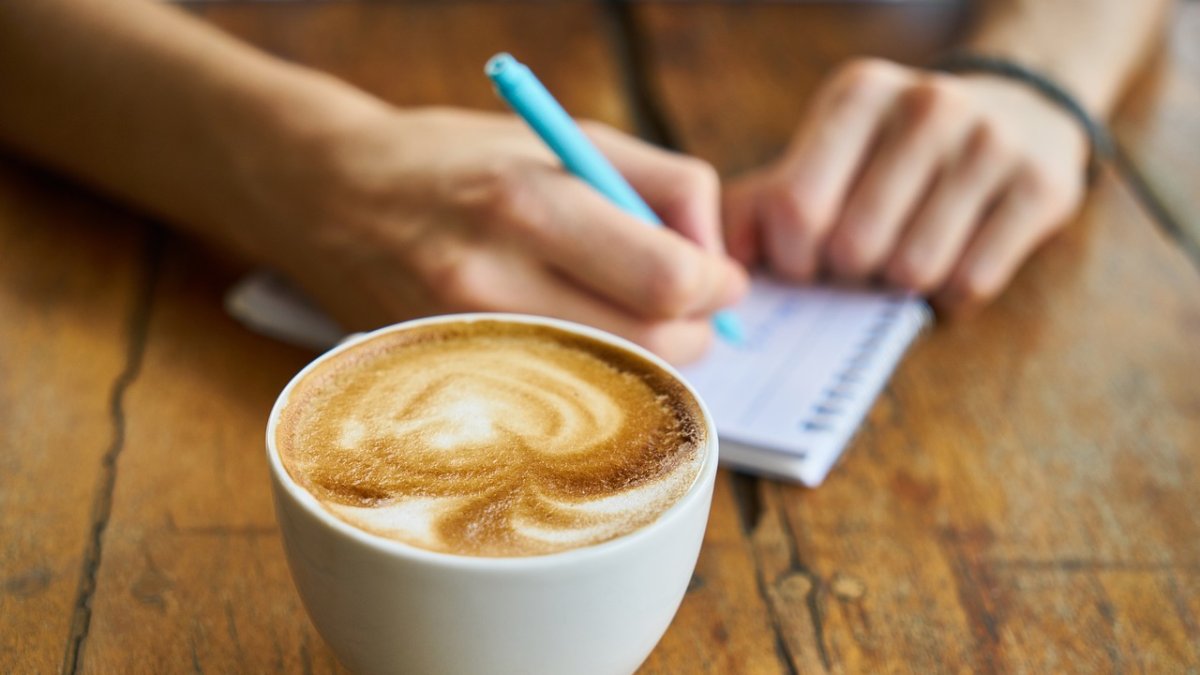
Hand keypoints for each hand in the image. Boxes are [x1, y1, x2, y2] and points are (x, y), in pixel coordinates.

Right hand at [240, 106, 746, 362]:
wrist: (329, 196)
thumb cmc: (457, 158)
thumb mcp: (565, 136)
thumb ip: (663, 185)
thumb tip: (718, 261)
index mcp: (526, 203)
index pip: (664, 278)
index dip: (714, 284)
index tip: (719, 277)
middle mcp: (491, 282)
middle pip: (649, 346)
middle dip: (694, 329)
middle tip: (690, 304)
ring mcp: (467, 342)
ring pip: (610, 383)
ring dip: (649, 356)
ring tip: (633, 314)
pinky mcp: (453, 378)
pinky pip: (558, 398)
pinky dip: (595, 373)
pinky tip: (583, 337)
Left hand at [724, 58, 1088, 314]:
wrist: (1017, 108)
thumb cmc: (892, 152)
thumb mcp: (825, 152)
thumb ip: (761, 203)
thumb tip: (717, 265)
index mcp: (858, 95)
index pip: (797, 208)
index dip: (793, 259)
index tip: (804, 262)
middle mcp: (927, 106)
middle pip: (855, 247)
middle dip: (847, 275)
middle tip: (858, 263)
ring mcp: (991, 143)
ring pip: (914, 270)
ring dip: (898, 287)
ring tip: (902, 257)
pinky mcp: (1042, 186)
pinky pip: (971, 283)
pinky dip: (949, 296)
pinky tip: (951, 261)